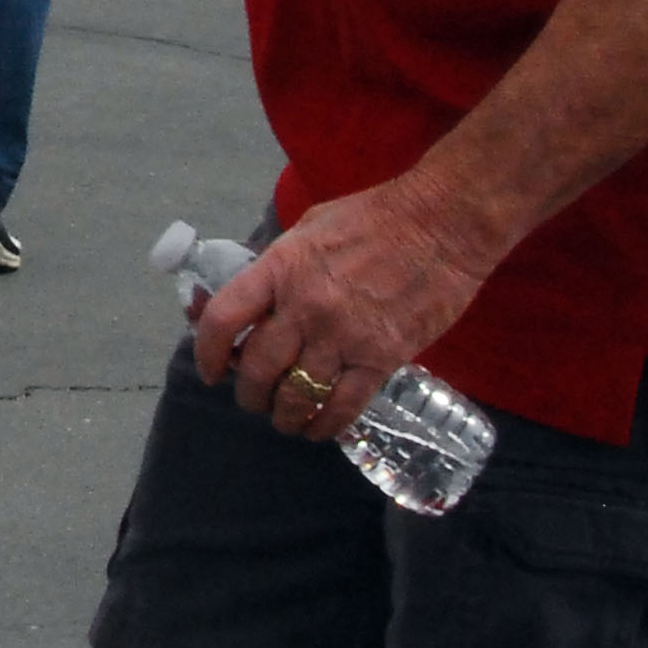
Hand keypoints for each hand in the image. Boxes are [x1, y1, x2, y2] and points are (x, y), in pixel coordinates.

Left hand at [190, 176, 495, 442]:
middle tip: (252, 398)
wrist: (440, 224)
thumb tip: (243, 303)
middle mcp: (305, 306)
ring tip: (284, 417)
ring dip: (283, 415)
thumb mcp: (307, 230)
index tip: (210, 371)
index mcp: (281, 268)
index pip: (224, 319)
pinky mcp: (382, 358)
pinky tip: (317, 428)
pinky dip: (324, 425)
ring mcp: (344, 335)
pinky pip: (343, 407)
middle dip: (248, 393)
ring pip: (296, 395)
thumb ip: (275, 268)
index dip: (207, 352)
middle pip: (257, 369)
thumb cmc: (372, 218)